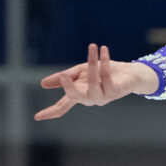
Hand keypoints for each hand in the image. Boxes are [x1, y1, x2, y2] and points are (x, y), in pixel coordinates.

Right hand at [34, 44, 157, 120]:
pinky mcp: (115, 91)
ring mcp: (103, 97)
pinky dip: (104, 62)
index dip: (51, 112)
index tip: (37, 117)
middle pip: (76, 97)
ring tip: (92, 48)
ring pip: (93, 84)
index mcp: (79, 95)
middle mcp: (90, 99)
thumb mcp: (80, 72)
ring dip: (92, 65)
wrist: (128, 73)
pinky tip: (103, 50)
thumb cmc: (102, 72)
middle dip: (69, 87)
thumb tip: (42, 84)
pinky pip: (107, 77)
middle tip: (63, 76)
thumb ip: (65, 77)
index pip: (63, 106)